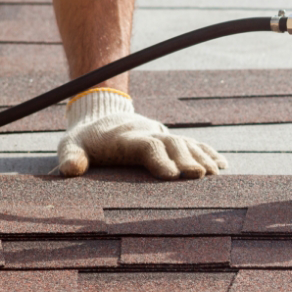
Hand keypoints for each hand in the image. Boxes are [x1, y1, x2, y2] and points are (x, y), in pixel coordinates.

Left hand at [58, 89, 226, 178]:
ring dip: (202, 157)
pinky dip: (208, 153)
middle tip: (199, 176)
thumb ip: (71, 157)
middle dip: (187, 159)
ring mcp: (161, 135)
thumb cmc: (84, 140)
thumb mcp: (69, 145)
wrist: (101, 115)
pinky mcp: (169, 139)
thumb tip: (70, 171)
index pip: (146, 145)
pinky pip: (193, 144)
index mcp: (125, 138)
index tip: (171, 176)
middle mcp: (148, 133)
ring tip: (215, 174)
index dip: (159, 159)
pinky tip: (222, 165)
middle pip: (172, 143)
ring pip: (186, 143)